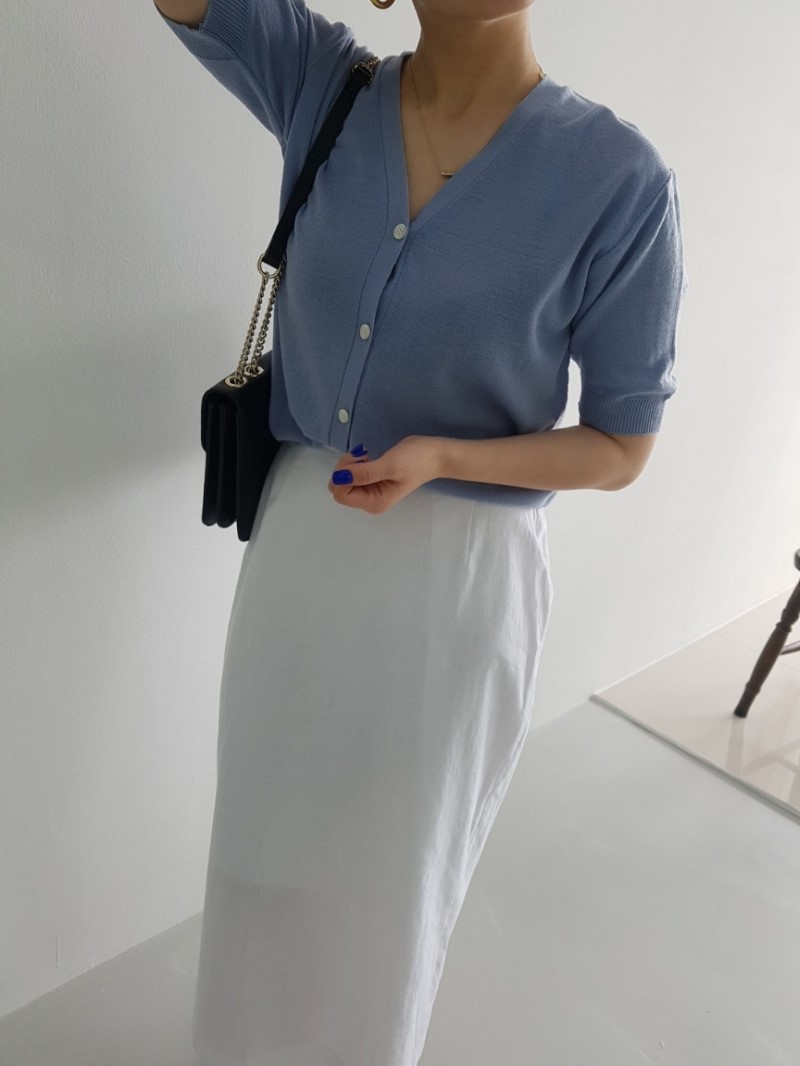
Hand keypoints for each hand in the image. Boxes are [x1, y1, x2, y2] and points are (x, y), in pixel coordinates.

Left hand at [327, 435, 442, 514]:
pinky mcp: (371, 483)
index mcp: (374, 503)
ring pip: (343, 481)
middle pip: (339, 489)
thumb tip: (339, 478)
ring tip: (366, 455)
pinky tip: (367, 457)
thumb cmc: (416, 460)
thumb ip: (364, 473)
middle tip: (363, 456)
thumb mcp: (390, 465)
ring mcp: (370, 493)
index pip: (341, 494)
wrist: (435, 455)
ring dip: (349, 465)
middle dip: (344, 470)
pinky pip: (351, 476)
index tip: (360, 460)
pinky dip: (354, 464)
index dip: (343, 476)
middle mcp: (369, 502)